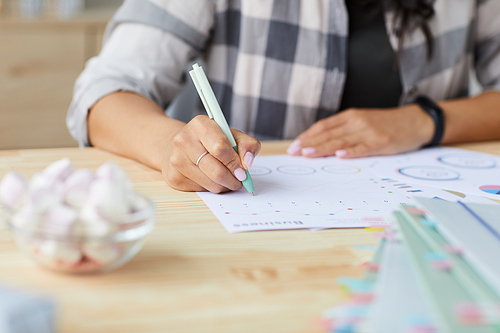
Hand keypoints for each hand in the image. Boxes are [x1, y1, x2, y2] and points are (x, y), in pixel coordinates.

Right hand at [162, 115, 260, 192]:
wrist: (179, 146)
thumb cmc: (210, 140)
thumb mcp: (231, 135)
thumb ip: (247, 144)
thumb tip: (248, 163)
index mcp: (200, 124)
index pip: (221, 147)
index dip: (235, 162)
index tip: (243, 170)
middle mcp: (184, 141)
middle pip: (216, 171)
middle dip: (233, 179)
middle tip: (240, 179)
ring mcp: (176, 160)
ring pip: (211, 184)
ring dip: (225, 185)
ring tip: (227, 179)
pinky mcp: (174, 177)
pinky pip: (201, 190)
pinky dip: (212, 188)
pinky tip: (211, 179)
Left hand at [287, 104, 434, 157]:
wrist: (415, 121)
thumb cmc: (385, 124)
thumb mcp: (362, 121)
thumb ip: (343, 130)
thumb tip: (320, 143)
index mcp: (350, 116)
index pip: (323, 126)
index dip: (307, 136)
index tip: (294, 146)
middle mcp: (357, 122)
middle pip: (328, 134)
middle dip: (309, 144)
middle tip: (294, 152)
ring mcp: (369, 132)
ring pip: (341, 141)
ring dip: (323, 148)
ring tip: (307, 154)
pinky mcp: (382, 142)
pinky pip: (364, 148)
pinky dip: (351, 152)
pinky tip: (339, 155)